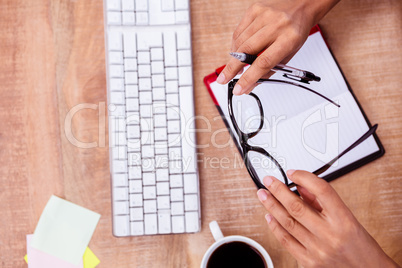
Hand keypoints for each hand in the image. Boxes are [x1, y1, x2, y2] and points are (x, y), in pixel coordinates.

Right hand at [217, 0, 339, 94]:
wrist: (302, 5)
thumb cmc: (295, 31)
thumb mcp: (288, 54)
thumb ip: (269, 71)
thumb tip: (249, 86)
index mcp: (289, 38)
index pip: (264, 62)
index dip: (249, 78)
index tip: (239, 88)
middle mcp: (276, 25)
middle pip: (247, 50)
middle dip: (232, 68)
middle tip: (224, 79)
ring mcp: (264, 15)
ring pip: (240, 41)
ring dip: (234, 57)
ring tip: (234, 66)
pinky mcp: (255, 9)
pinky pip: (238, 31)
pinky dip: (235, 44)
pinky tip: (238, 51)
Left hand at [257, 170, 398, 267]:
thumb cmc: (359, 245)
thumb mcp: (347, 218)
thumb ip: (322, 201)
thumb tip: (299, 185)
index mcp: (344, 220)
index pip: (321, 190)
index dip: (304, 177)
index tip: (292, 172)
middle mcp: (330, 235)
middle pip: (297, 207)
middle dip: (278, 190)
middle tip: (268, 181)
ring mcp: (318, 250)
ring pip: (287, 222)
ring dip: (272, 206)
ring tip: (264, 195)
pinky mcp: (309, 262)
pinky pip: (286, 241)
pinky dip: (275, 227)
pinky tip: (269, 216)